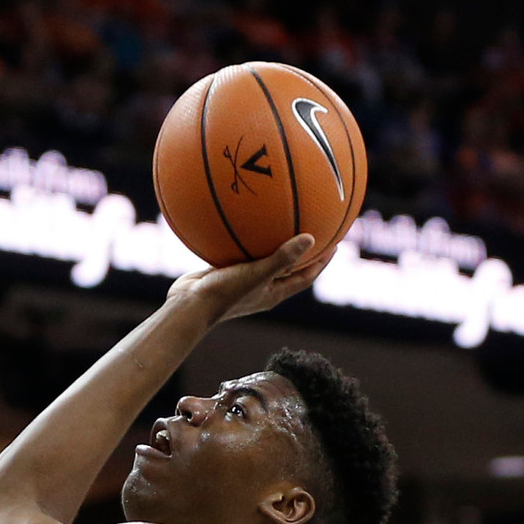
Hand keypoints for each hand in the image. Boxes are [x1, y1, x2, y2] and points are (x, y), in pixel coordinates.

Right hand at [170, 234, 335, 322]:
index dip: (322, 261)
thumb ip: (283, 258)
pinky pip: (242, 252)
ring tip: (284, 220)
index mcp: (274, 293)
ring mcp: (243, 280)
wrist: (187, 305)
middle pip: (290, 267)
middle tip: (317, 228)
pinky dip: (248, 237)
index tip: (335, 242)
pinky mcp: (226, 272)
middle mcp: (262, 288)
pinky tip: (246, 218)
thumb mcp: (257, 274)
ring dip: (276, 243)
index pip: (306, 277)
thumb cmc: (224, 294)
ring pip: (265, 258)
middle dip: (305, 250)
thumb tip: (311, 239)